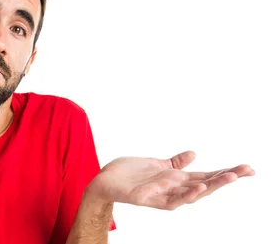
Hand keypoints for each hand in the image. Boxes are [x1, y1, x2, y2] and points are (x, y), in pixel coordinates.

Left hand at [89, 151, 254, 209]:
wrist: (104, 180)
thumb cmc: (129, 174)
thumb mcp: (156, 164)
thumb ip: (175, 162)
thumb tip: (194, 154)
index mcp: (176, 181)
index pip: (206, 177)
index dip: (226, 173)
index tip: (247, 169)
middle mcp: (171, 190)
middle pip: (203, 187)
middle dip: (223, 180)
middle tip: (244, 172)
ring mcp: (158, 195)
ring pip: (187, 196)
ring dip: (204, 188)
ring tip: (222, 180)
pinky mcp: (143, 198)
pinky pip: (163, 198)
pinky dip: (178, 194)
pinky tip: (191, 185)